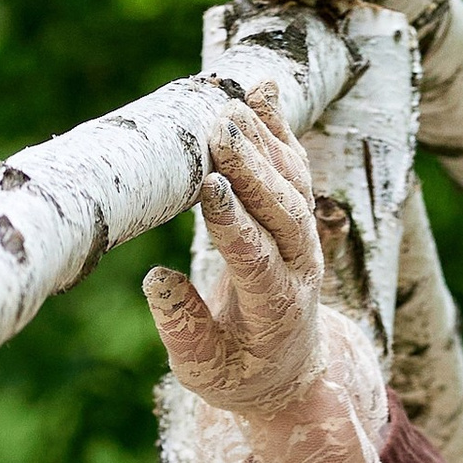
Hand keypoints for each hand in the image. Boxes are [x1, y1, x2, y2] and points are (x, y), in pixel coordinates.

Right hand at [144, 90, 326, 414]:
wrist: (286, 365)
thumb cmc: (236, 371)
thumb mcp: (204, 372)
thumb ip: (184, 331)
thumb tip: (157, 280)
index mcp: (276, 310)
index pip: (258, 258)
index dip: (235, 223)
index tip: (211, 188)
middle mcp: (300, 266)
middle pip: (284, 210)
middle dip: (252, 169)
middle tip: (220, 131)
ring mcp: (304, 235)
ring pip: (292, 180)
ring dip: (263, 140)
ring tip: (228, 106)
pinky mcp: (297, 212)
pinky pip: (292, 163)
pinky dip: (277, 126)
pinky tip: (257, 90)